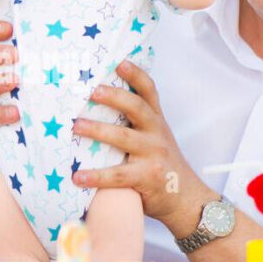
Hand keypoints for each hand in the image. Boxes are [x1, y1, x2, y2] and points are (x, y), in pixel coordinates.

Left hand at [70, 60, 205, 225]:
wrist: (186, 199)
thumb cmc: (162, 166)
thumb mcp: (155, 139)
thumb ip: (135, 124)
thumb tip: (97, 106)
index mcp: (156, 121)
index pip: (149, 91)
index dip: (136, 75)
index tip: (119, 62)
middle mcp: (156, 133)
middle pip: (137, 108)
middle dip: (114, 96)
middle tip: (92, 91)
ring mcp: (152, 155)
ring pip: (124, 138)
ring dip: (98, 130)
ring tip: (76, 126)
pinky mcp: (146, 177)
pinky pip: (118, 175)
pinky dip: (96, 176)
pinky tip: (78, 176)